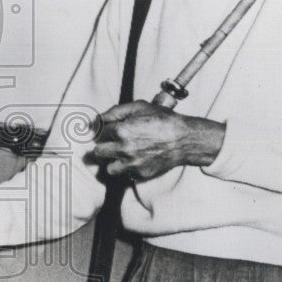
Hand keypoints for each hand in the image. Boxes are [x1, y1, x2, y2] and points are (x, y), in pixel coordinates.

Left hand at [89, 100, 224, 179]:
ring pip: (108, 168)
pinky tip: (136, 159)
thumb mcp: (139, 107)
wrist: (183, 139)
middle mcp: (123, 149)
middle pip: (98, 152)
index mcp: (121, 130)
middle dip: (102, 146)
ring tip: (120, 155)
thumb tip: (98, 118)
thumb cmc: (162, 120)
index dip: (104, 129)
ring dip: (112, 162)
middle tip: (110, 143)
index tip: (108, 130)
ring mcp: (132, 163)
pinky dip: (128, 168)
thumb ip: (115, 111)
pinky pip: (126, 174)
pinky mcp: (141, 174)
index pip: (99, 132)